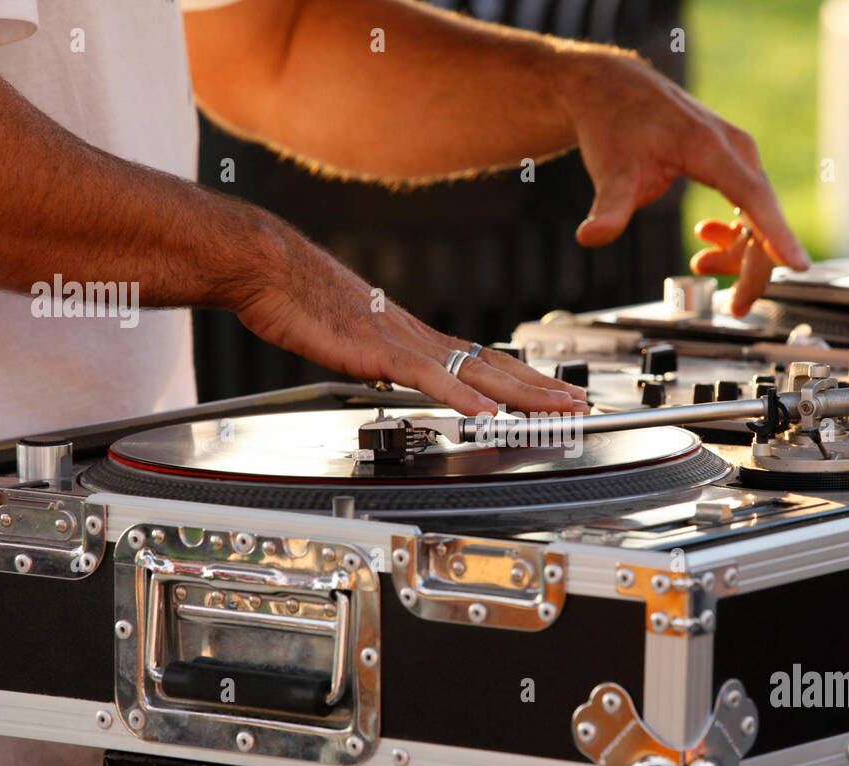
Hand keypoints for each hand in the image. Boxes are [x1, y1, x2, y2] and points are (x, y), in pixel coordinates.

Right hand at [233, 238, 588, 416]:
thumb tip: (391, 374)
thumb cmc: (299, 299)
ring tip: (558, 409)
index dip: (524, 379)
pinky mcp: (378, 351)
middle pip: (495, 366)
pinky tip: (486, 415)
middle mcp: (419, 337)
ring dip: (522, 394)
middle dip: (541, 388)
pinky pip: (429, 378)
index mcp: (415, 336)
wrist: (269, 267)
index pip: (483, 360)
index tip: (554, 392)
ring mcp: (403, 343)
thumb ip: (379, 357)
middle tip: (579, 404)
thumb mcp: (350, 336)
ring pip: (476, 372)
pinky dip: (461, 398)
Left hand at [560, 53, 808, 314]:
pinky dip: (732, 234)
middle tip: (737, 308)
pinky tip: (704, 242)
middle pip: (763, 218)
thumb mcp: (611, 170)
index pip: (752, 197)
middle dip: (754, 268)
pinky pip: (748, 208)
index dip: (775, 235)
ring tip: (700, 264)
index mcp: (710, 148)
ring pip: (758, 217)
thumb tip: (590, 237)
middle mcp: (736, 150)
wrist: (615, 92)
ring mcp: (738, 157)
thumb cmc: (616, 125)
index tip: (797, 265)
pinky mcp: (732, 164)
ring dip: (739, 253)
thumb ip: (608, 208)